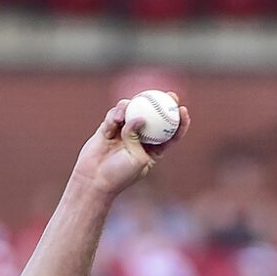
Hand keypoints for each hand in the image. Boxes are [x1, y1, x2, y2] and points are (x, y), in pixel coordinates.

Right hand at [71, 99, 191, 197]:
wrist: (94, 180)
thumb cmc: (119, 175)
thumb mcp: (137, 159)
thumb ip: (138, 137)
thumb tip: (138, 117)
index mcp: (153, 150)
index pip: (171, 133)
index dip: (180, 121)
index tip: (182, 109)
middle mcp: (140, 139)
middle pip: (154, 117)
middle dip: (163, 103)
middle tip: (169, 95)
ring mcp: (124, 132)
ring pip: (132, 111)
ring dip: (134, 106)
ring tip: (131, 107)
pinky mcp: (108, 128)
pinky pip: (114, 115)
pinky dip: (116, 114)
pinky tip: (117, 117)